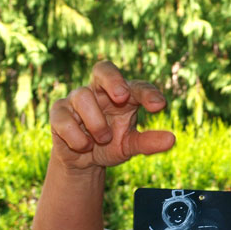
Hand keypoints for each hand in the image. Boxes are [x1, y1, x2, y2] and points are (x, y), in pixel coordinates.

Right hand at [49, 60, 175, 169]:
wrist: (83, 162)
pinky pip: (64, 119)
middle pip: (103, 68)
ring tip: (103, 139)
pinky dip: (77, 136)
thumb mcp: (131, 146)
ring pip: (83, 97)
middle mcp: (100, 91)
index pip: (137, 86)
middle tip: (122, 97)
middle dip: (113, 79)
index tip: (159, 106)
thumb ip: (148, 142)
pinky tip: (84, 145)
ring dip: (96, 122)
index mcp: (123, 95)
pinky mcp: (58, 112)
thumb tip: (172, 139)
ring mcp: (76, 99)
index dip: (148, 93)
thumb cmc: (111, 145)